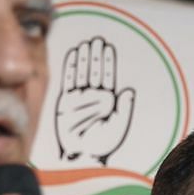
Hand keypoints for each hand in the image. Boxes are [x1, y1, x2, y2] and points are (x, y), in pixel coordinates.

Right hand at [55, 36, 136, 165]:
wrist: (83, 154)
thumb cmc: (102, 144)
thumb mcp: (118, 126)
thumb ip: (124, 109)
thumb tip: (129, 91)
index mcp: (107, 101)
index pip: (107, 77)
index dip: (107, 62)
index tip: (107, 48)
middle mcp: (92, 96)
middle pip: (94, 71)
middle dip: (95, 56)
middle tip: (97, 40)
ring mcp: (78, 97)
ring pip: (82, 73)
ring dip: (84, 58)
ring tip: (86, 44)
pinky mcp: (65, 101)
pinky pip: (68, 81)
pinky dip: (70, 68)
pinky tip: (72, 55)